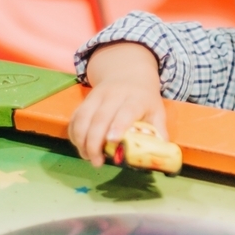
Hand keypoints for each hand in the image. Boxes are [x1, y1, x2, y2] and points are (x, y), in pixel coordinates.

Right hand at [69, 43, 165, 165]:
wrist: (128, 73)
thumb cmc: (144, 99)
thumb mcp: (156, 111)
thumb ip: (158, 130)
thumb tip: (162, 151)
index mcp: (136, 99)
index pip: (126, 111)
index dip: (118, 125)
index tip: (112, 140)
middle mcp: (114, 95)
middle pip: (100, 117)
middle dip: (94, 142)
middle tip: (97, 161)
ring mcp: (97, 96)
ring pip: (83, 117)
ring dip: (81, 139)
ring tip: (87, 156)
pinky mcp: (85, 100)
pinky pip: (75, 116)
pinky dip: (73, 133)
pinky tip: (79, 145)